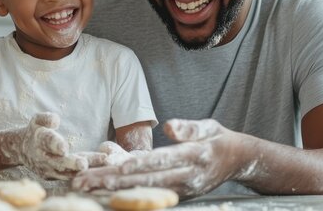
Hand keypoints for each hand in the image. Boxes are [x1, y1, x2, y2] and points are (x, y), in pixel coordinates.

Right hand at [11, 112, 104, 179]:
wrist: (22, 150)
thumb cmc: (35, 132)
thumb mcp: (36, 120)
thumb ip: (45, 118)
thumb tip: (56, 120)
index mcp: (39, 140)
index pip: (47, 142)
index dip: (55, 145)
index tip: (64, 148)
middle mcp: (43, 158)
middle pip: (59, 162)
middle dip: (72, 163)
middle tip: (84, 164)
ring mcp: (49, 170)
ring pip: (67, 171)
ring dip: (83, 169)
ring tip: (101, 162)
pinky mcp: (54, 177)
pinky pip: (70, 176)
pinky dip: (84, 173)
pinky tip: (100, 166)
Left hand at [72, 118, 237, 196]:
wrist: (238, 161)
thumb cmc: (218, 140)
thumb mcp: (209, 127)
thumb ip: (189, 127)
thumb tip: (168, 126)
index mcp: (193, 157)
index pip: (162, 161)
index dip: (140, 164)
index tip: (118, 167)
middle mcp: (185, 177)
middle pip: (144, 180)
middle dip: (113, 181)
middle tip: (85, 182)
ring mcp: (179, 190)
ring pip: (141, 190)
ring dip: (112, 190)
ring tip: (86, 188)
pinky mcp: (175, 195)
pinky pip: (146, 194)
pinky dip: (124, 193)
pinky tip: (102, 192)